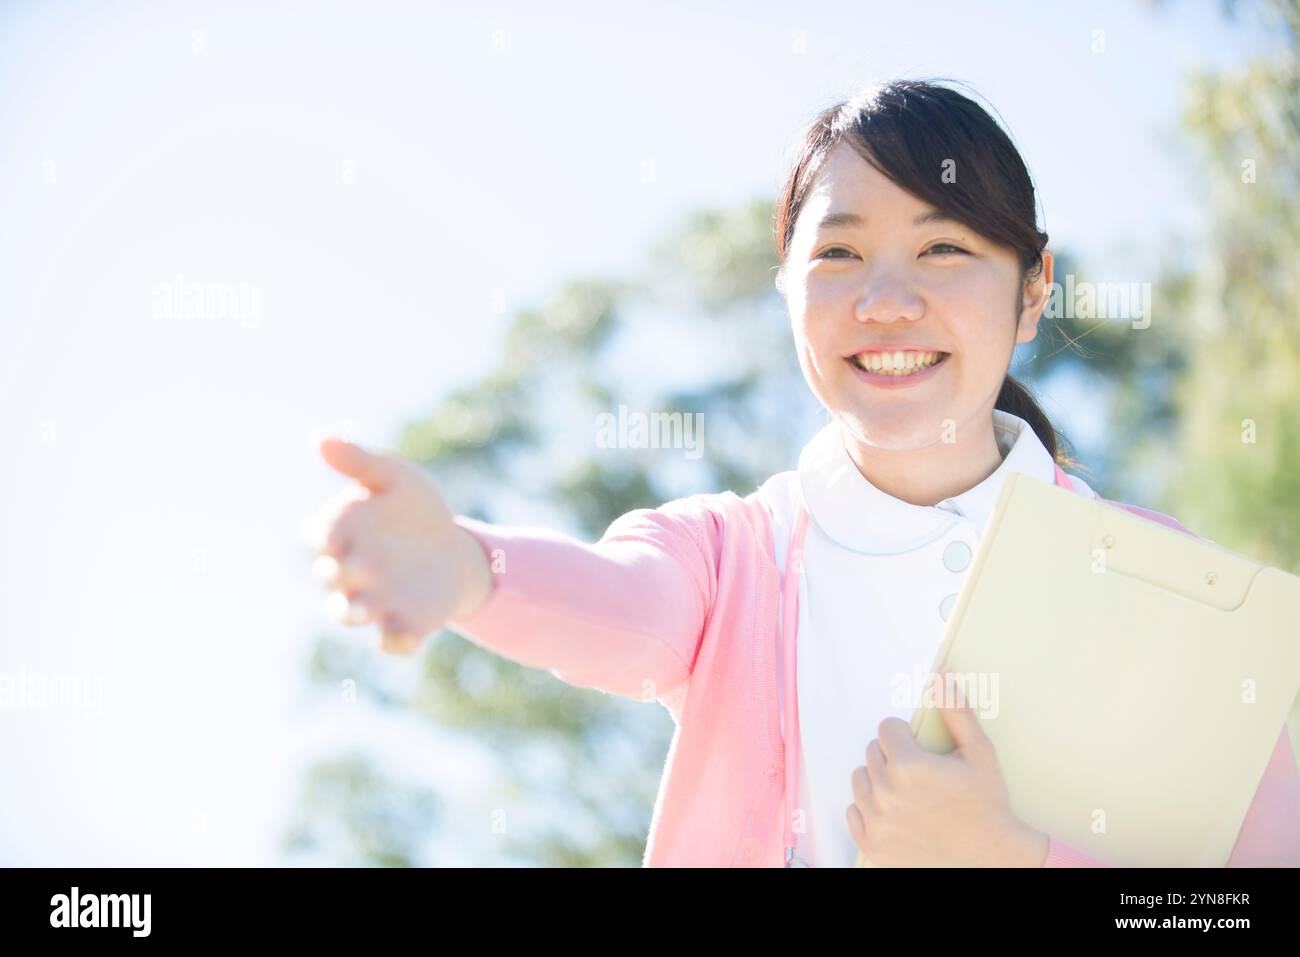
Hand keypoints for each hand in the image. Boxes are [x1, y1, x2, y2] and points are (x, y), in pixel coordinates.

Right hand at [302, 436, 492, 654]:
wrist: (455, 549)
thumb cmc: (415, 509)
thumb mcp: (394, 477)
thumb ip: (359, 461)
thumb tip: (318, 439)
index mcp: (340, 533)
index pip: (317, 536)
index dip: (322, 537)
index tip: (333, 535)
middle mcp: (348, 572)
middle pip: (330, 578)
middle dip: (338, 575)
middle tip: (357, 567)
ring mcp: (373, 601)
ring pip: (348, 613)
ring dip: (354, 612)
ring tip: (367, 609)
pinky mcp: (404, 623)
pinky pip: (392, 640)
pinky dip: (396, 641)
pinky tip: (410, 635)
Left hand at [845, 669, 1047, 866]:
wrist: (991, 858)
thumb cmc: (987, 802)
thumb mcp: (979, 752)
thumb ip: (955, 710)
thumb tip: (941, 676)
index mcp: (909, 765)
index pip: (887, 728)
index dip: (906, 737)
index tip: (923, 751)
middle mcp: (886, 793)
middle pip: (872, 752)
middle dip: (893, 757)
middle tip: (921, 775)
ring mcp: (876, 821)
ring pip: (861, 779)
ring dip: (879, 781)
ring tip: (909, 794)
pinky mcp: (871, 844)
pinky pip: (854, 811)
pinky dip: (870, 810)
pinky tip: (897, 814)